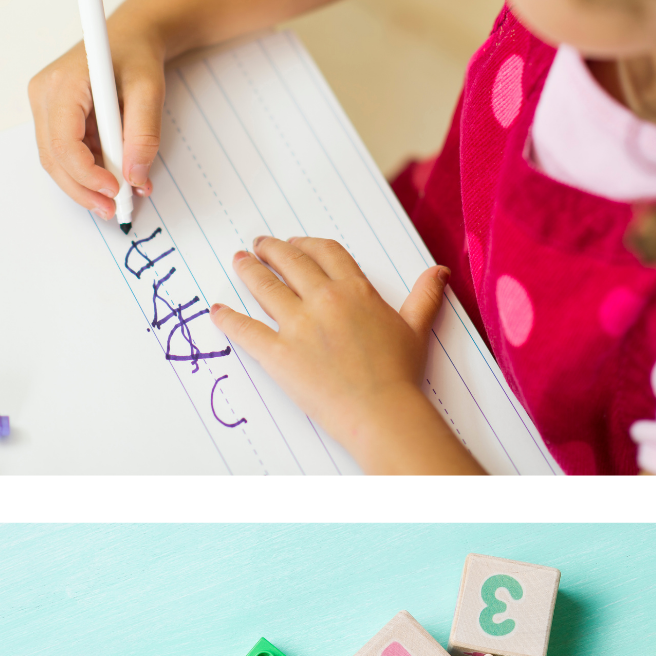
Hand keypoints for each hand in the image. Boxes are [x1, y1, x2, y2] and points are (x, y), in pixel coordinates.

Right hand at [28, 23, 164, 217]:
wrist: (133, 33)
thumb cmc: (137, 53)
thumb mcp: (150, 89)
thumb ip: (144, 133)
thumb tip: (135, 176)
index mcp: (63, 82)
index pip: (63, 142)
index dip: (86, 174)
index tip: (114, 190)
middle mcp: (44, 93)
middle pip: (53, 157)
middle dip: (83, 188)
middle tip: (113, 208)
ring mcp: (44, 104)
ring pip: (56, 159)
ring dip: (85, 183)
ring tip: (117, 197)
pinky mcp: (53, 114)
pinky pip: (65, 151)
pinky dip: (87, 169)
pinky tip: (111, 176)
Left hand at [210, 239, 478, 471]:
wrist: (382, 412)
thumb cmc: (400, 374)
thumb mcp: (416, 328)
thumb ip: (424, 296)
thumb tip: (438, 272)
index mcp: (355, 291)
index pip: (326, 252)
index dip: (307, 244)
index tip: (296, 243)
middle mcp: (324, 300)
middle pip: (290, 262)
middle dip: (271, 250)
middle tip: (258, 245)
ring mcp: (298, 326)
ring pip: (264, 287)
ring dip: (248, 271)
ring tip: (238, 262)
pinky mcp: (279, 355)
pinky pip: (245, 331)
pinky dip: (228, 319)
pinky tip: (217, 311)